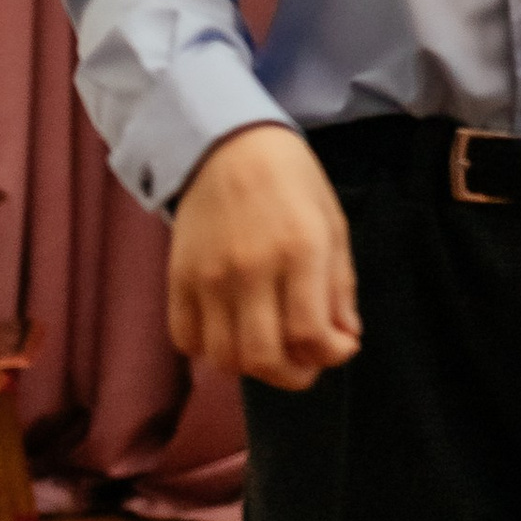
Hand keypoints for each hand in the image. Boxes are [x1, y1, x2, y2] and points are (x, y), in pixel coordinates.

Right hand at [168, 125, 360, 391]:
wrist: (228, 145)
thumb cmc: (291, 182)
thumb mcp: (332, 225)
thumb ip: (341, 288)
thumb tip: (343, 342)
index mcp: (299, 250)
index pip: (309, 334)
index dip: (329, 355)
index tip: (339, 347)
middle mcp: (251, 268)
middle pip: (263, 358)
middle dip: (293, 375)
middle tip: (305, 363)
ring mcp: (208, 276)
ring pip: (224, 358)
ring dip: (252, 367)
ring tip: (271, 348)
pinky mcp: (177, 278)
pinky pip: (186, 339)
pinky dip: (210, 349)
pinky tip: (231, 331)